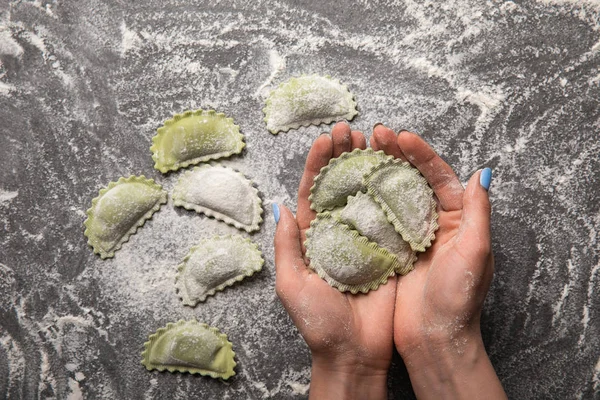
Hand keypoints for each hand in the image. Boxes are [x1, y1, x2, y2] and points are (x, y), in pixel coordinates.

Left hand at [274, 122, 392, 399]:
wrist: (354, 352)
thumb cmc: (318, 323)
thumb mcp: (292, 284)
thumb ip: (287, 245)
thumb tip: (281, 206)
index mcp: (312, 238)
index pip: (313, 192)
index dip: (317, 164)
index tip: (325, 138)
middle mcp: (338, 233)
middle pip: (340, 186)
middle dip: (343, 156)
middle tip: (350, 130)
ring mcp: (365, 240)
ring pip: (367, 195)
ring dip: (369, 167)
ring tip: (374, 140)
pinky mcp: (388, 251)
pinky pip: (391, 217)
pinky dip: (394, 192)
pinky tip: (398, 170)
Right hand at [370, 125, 505, 398]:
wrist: (434, 338)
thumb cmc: (459, 298)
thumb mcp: (475, 252)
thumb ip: (478, 212)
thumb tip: (482, 173)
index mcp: (456, 219)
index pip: (438, 176)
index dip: (421, 154)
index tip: (401, 136)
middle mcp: (431, 222)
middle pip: (412, 179)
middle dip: (395, 154)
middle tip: (375, 134)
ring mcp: (408, 235)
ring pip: (391, 194)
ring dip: (376, 170)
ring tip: (358, 150)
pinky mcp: (389, 249)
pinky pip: (375, 217)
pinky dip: (363, 198)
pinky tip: (348, 183)